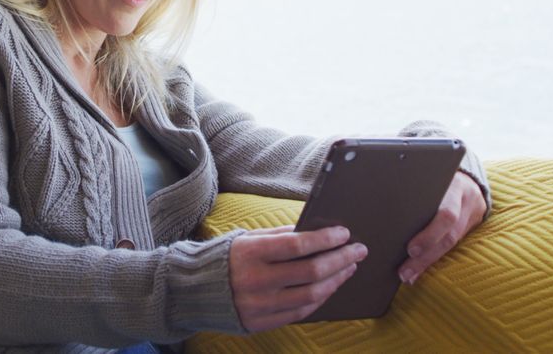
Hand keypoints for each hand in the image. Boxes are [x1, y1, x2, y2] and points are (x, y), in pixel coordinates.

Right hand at [229, 225, 367, 331]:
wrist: (194, 291)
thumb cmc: (226, 258)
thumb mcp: (248, 239)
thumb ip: (281, 235)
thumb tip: (316, 230)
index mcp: (251, 254)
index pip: (297, 245)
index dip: (325, 239)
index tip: (345, 233)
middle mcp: (257, 281)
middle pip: (311, 271)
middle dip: (341, 259)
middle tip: (358, 250)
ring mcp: (261, 305)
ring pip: (312, 294)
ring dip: (337, 279)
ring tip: (349, 267)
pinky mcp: (262, 322)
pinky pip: (301, 312)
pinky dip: (320, 297)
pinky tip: (330, 285)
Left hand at [399, 171, 486, 284]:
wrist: (468, 176)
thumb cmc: (437, 172)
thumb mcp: (429, 172)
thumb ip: (412, 183)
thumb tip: (380, 197)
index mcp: (454, 185)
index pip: (446, 214)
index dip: (430, 235)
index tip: (410, 250)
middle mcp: (467, 200)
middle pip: (448, 235)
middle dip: (425, 256)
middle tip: (404, 272)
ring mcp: (472, 214)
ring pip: (451, 244)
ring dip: (427, 262)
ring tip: (408, 275)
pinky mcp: (472, 226)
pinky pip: (453, 246)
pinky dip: (434, 259)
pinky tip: (418, 270)